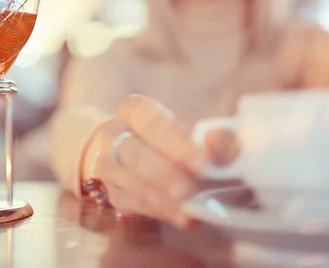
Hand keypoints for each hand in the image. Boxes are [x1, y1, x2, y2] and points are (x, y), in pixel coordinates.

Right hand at [86, 94, 238, 228]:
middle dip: (163, 173)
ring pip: (129, 181)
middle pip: (134, 153)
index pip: (150, 121)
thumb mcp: (188, 129)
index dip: (175, 141)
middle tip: (188, 189)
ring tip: (188, 209)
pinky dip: (158, 211)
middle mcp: (113, 134)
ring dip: (160, 197)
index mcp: (134, 111)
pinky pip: (131, 203)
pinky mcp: (113, 192)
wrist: (134, 152)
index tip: (202, 160)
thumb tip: (220, 140)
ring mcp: (108, 165)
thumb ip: (208, 135)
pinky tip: (181, 217)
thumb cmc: (168, 137)